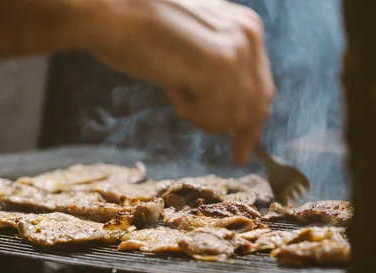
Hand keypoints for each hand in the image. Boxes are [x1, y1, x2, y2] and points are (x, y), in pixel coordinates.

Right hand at [88, 0, 274, 163]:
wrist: (114, 14)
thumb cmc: (139, 29)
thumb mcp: (192, 45)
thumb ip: (215, 67)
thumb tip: (228, 105)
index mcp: (245, 26)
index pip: (261, 85)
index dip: (254, 118)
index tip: (248, 145)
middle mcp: (248, 36)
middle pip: (257, 104)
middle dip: (244, 132)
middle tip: (238, 155)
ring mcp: (235, 52)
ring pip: (236, 115)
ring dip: (205, 118)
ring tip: (176, 89)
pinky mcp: (217, 68)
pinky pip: (217, 116)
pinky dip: (193, 114)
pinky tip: (173, 86)